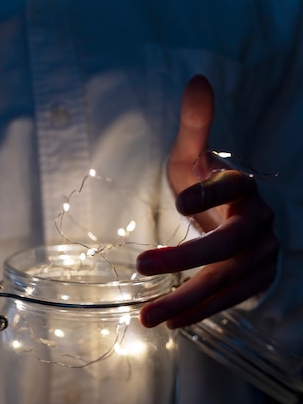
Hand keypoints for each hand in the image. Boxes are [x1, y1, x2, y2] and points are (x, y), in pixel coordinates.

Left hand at [137, 75, 278, 327]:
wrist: (237, 220)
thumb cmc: (208, 187)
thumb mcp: (195, 159)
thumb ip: (195, 128)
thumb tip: (197, 81)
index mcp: (244, 187)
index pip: (233, 186)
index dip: (209, 194)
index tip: (178, 202)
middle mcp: (258, 222)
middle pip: (227, 244)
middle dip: (186, 257)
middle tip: (142, 265)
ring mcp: (261, 256)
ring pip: (225, 280)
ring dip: (186, 299)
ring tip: (147, 317)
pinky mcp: (255, 281)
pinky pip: (228, 301)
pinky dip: (199, 312)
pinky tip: (171, 322)